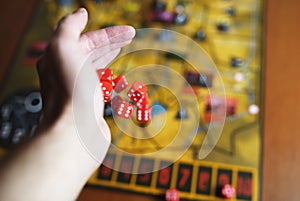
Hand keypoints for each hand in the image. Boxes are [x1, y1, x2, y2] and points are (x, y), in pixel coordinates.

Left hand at [37, 8, 134, 129]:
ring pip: (95, 66)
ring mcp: (78, 88)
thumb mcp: (64, 49)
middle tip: (129, 36)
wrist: (75, 131)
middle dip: (111, 41)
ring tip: (122, 49)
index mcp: (59, 58)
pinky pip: (100, 85)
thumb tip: (80, 13)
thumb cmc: (71, 93)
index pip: (86, 38)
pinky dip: (110, 77)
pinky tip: (117, 76)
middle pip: (91, 50)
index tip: (128, 31)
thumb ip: (69, 27)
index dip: (109, 33)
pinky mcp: (89, 103)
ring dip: (109, 55)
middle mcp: (66, 72)